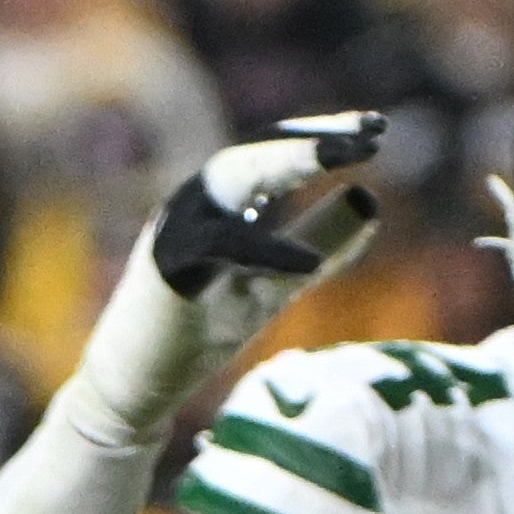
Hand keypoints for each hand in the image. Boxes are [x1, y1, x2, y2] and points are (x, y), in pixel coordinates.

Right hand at [70, 115, 384, 437]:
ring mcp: (177, 229)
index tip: (376, 126)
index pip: (274, 149)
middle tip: (370, 133)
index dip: (323, 133)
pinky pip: (217, 245)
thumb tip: (370, 199)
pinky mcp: (165, 268)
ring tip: (343, 159)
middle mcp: (197, 202)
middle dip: (312, 137)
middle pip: (255, 148)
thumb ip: (318, 241)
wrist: (136, 387)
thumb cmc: (198, 332)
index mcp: (222, 201)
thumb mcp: (276, 281)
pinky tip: (308, 264)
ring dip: (288, 161)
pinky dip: (263, 250)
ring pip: (230, 175)